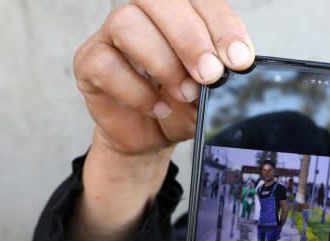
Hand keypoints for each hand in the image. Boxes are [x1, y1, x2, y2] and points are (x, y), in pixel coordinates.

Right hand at [70, 1, 254, 240]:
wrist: (147, 138)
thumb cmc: (177, 107)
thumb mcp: (208, 96)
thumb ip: (218, 82)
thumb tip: (228, 79)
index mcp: (179, 11)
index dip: (221, 25)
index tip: (239, 59)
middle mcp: (143, 13)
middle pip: (159, 0)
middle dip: (190, 39)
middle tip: (210, 75)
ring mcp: (110, 35)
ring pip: (128, 24)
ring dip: (162, 62)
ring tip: (184, 93)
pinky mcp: (89, 62)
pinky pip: (107, 65)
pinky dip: (136, 91)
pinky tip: (157, 107)